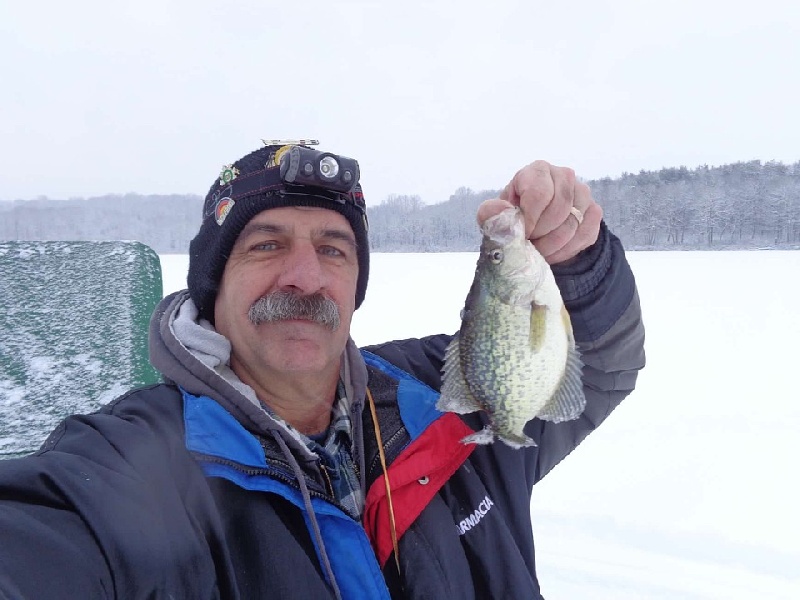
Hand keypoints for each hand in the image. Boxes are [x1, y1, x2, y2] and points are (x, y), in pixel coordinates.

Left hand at [477, 160, 602, 264]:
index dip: (530, 219)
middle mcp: (564, 175)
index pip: (539, 193)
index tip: (521, 235)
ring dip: (553, 246)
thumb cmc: (514, 218)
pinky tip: (553, 253)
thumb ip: (491, 213)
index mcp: (537, 171)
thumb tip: (499, 210)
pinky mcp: (594, 212)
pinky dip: (567, 250)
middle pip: (559, 209)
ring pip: (574, 224)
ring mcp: (583, 193)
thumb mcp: (497, 216)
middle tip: (529, 245)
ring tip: (537, 252)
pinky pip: (586, 234)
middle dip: (541, 235)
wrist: (535, 228)